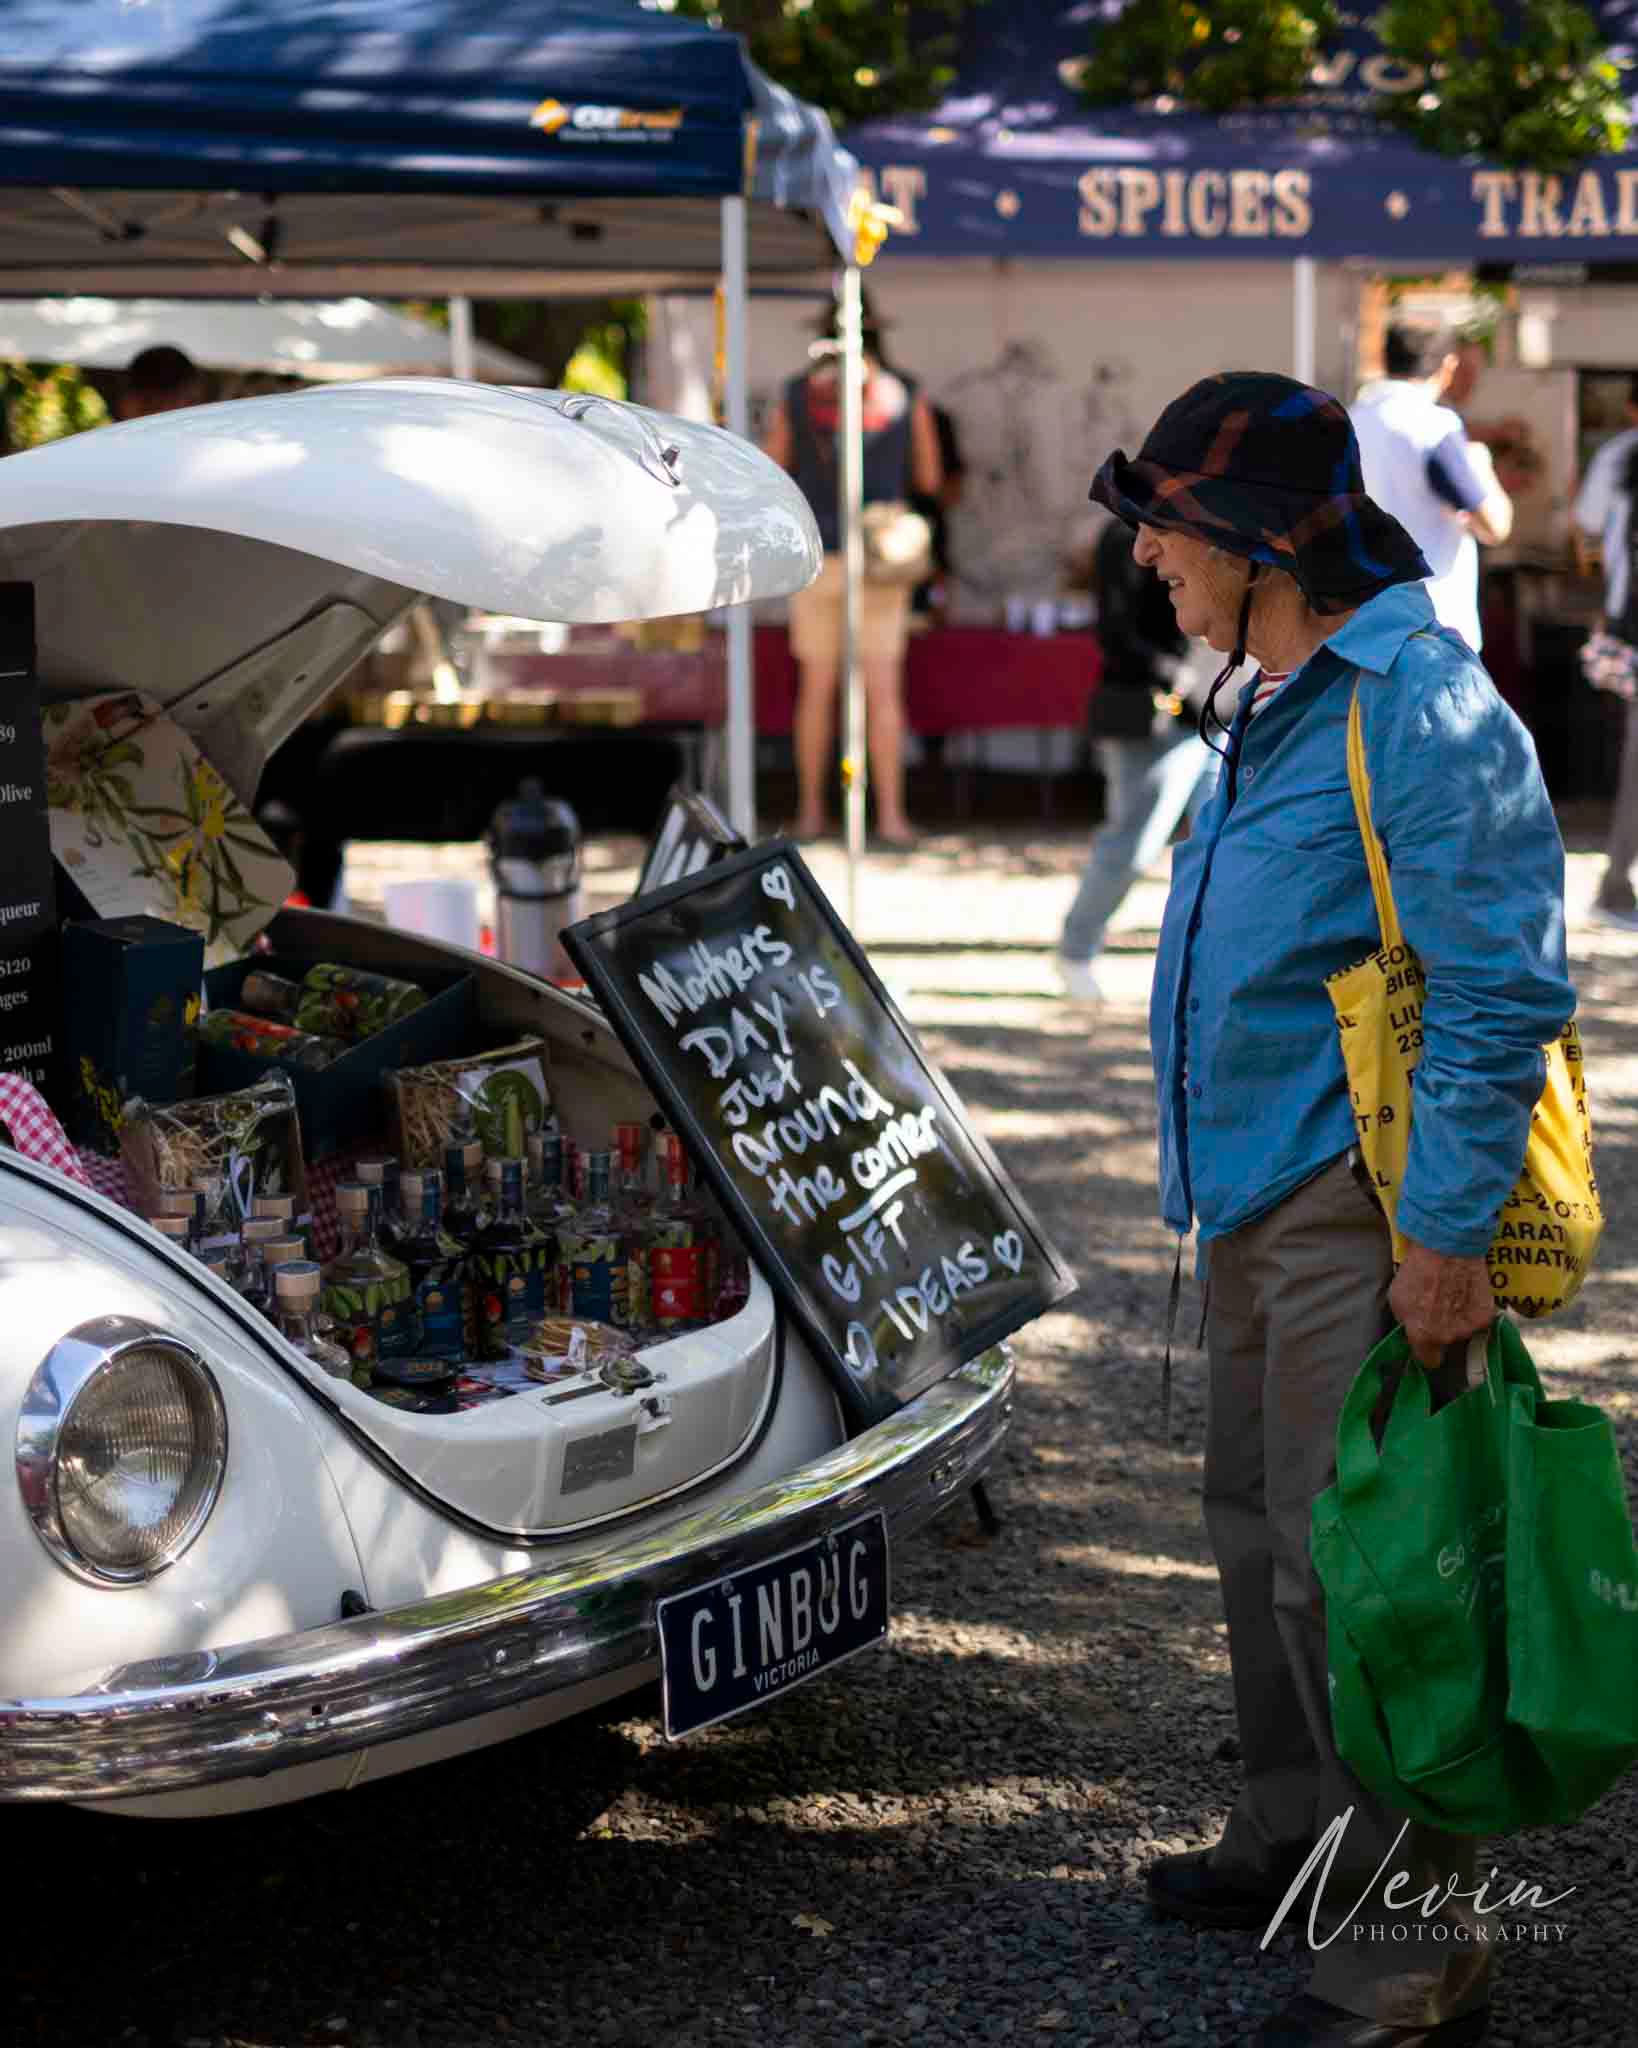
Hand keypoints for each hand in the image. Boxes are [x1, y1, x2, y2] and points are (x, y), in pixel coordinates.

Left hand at [1388, 1238, 1493, 1369]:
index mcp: (1423, 1336)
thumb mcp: (1397, 1299)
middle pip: (1446, 1343)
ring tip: (1452, 1296)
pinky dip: (1472, 1311)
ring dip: (1458, 1320)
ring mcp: (1469, 1327)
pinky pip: (1477, 1321)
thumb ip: (1406, 1322)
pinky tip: (1466, 1294)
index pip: (1428, 1361)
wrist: (1448, 1249)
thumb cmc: (1417, 1272)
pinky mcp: (1486, 1316)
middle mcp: (1448, 1337)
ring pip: (1463, 1332)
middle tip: (1437, 1309)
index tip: (1425, 1343)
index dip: (1426, 1352)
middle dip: (1441, 1331)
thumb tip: (1412, 1330)